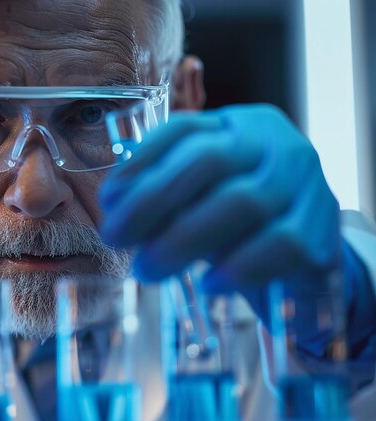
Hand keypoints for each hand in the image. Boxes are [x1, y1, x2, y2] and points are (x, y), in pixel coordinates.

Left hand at [99, 104, 342, 330]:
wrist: (305, 256)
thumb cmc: (237, 223)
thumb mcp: (199, 198)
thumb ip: (163, 196)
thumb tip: (116, 210)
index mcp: (239, 126)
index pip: (183, 130)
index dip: (139, 165)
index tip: (107, 201)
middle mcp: (276, 144)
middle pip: (208, 161)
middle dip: (151, 201)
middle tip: (116, 238)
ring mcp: (307, 183)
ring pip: (241, 202)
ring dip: (183, 240)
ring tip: (148, 269)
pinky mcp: (323, 231)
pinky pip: (280, 245)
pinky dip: (237, 267)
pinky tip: (208, 284)